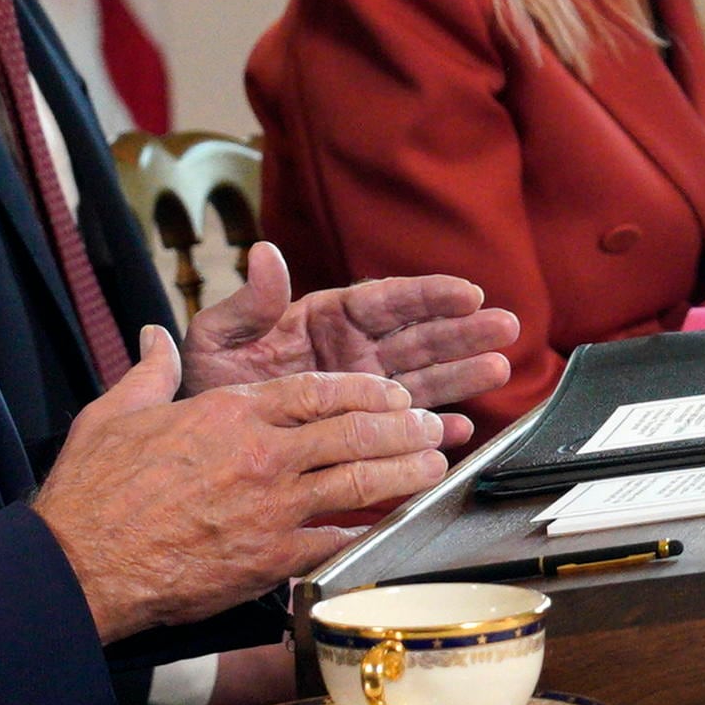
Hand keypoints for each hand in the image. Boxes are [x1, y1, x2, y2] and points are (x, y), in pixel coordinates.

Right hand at [33, 332, 456, 640]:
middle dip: (404, 426)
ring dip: (406, 472)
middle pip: (355, 431)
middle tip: (430, 426)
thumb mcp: (115, 412)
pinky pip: (338, 540)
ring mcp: (273, 507)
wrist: (82, 564)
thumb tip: (152, 337)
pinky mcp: (273, 558)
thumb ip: (149, 372)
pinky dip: (369, 530)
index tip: (393, 391)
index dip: (366, 389)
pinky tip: (392, 526)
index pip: (318, 389)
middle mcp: (263, 455)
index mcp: (231, 413)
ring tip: (434, 465)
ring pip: (361, 481)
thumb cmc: (93, 492)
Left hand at [181, 241, 520, 416]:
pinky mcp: (363, 431)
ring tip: (500, 367)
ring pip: (423, 378)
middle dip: (462, 331)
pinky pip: (406, 429)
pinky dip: (432, 431)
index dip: (429, 295)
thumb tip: (265, 253)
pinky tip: (460, 431)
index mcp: (324, 319)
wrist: (199, 451)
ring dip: (462, 374)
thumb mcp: (217, 341)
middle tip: (506, 326)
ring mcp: (363, 391)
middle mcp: (353, 352)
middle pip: (418, 336)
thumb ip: (248, 303)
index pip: (385, 301)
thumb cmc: (206, 386)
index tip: (468, 292)